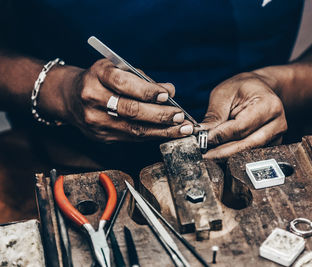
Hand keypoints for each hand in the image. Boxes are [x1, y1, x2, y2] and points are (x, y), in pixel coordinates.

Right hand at [46, 59, 193, 142]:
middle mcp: (93, 99)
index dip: (147, 90)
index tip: (167, 94)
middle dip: (160, 115)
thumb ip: (141, 79)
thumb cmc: (99, 79)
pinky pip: (131, 138)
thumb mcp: (115, 68)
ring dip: (161, 130)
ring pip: (133, 129)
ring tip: (181, 129)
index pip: (124, 84)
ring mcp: (95, 121)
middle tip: (180, 116)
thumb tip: (169, 90)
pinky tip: (167, 133)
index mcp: (97, 77)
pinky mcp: (101, 136)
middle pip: (130, 110)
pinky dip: (152, 136)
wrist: (69, 96)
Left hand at [199, 72, 286, 159]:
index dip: (221, 136)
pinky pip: (251, 154)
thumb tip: (202, 133)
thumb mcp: (224, 94)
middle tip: (204, 155)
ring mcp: (277, 136)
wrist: (260, 88)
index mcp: (269, 106)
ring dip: (227, 155)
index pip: (242, 127)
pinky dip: (234, 155)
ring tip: (209, 155)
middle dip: (223, 152)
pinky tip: (220, 153)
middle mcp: (277, 123)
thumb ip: (214, 115)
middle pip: (247, 144)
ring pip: (248, 152)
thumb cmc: (242, 88)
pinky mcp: (272, 145)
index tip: (204, 140)